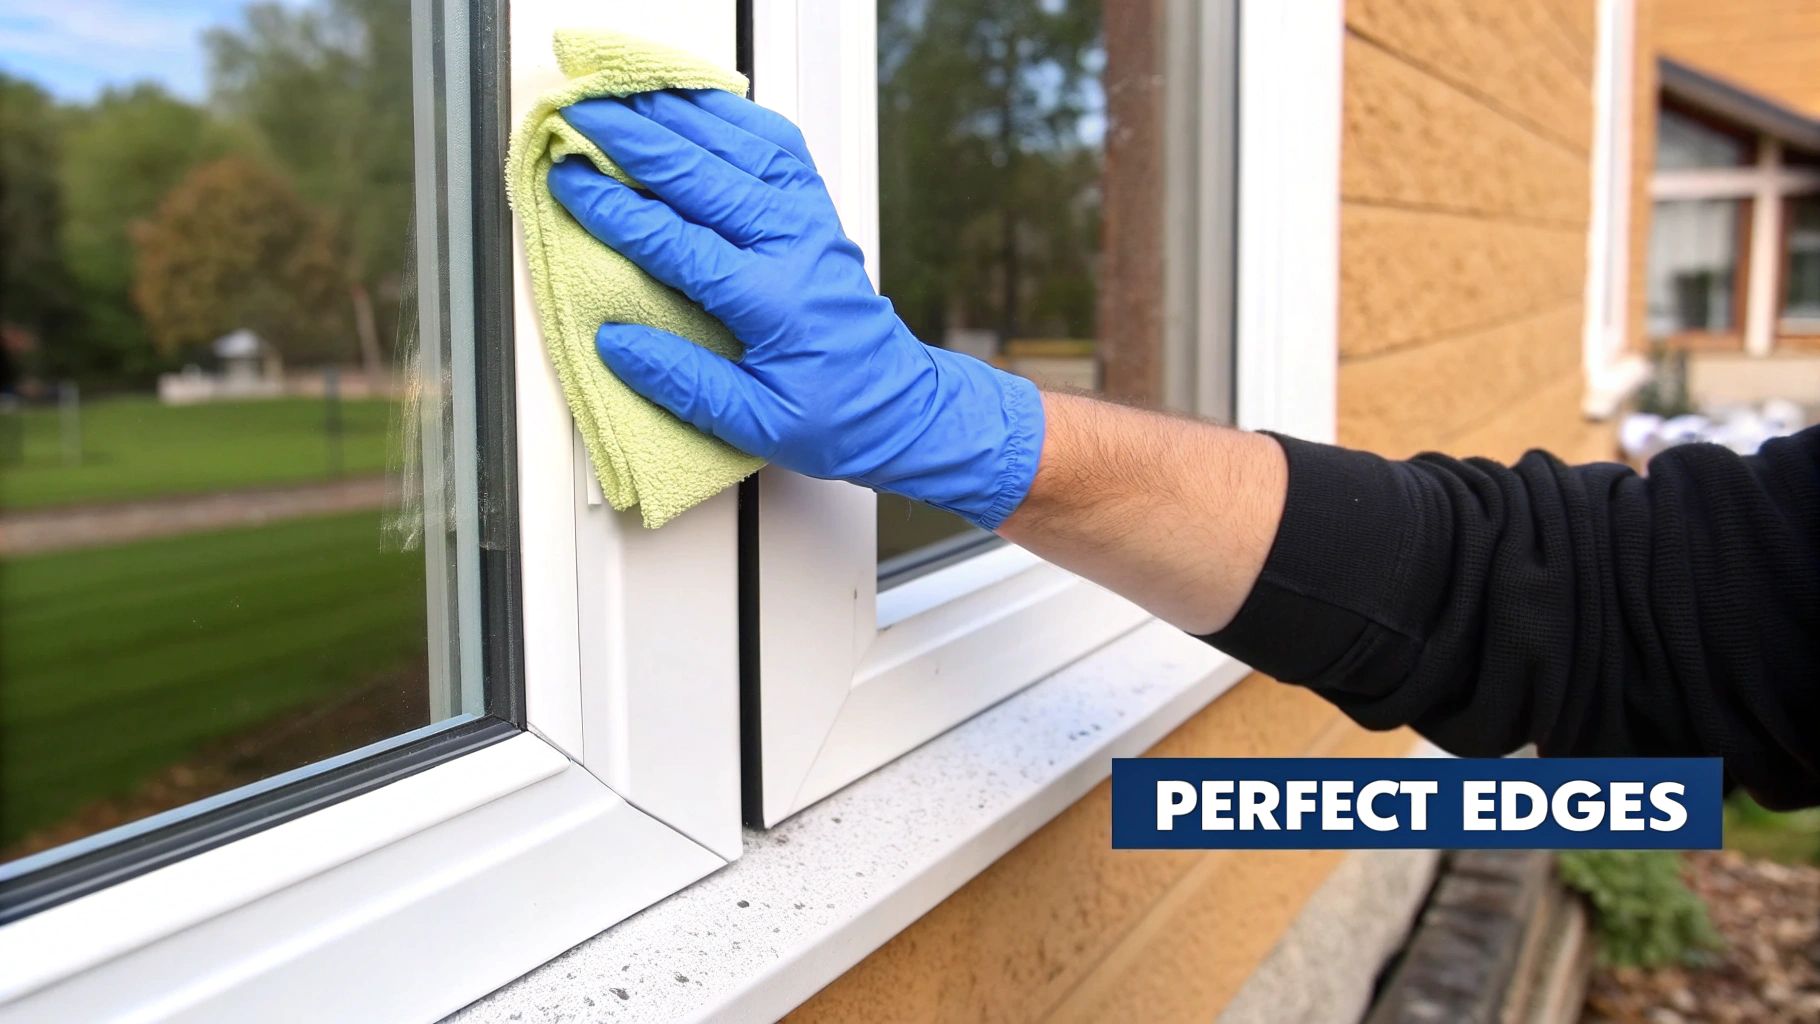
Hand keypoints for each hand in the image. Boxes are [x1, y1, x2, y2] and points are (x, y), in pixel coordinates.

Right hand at [546, 89, 1043, 529]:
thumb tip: (615, 341)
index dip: (618, 210)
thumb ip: (684, 384)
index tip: (570, 181)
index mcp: (775, 301)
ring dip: (679, 115)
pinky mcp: (816, 211)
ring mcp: (810, 220)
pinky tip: (698, 101)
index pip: (681, 242)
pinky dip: (733, 116)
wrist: (900, 404)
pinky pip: (775, 145)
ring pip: (739, 146)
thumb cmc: (835, 417)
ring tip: (624, 92)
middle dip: (636, 139)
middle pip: (704, 175)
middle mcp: (796, 246)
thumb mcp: (756, 424)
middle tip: (580, 113)